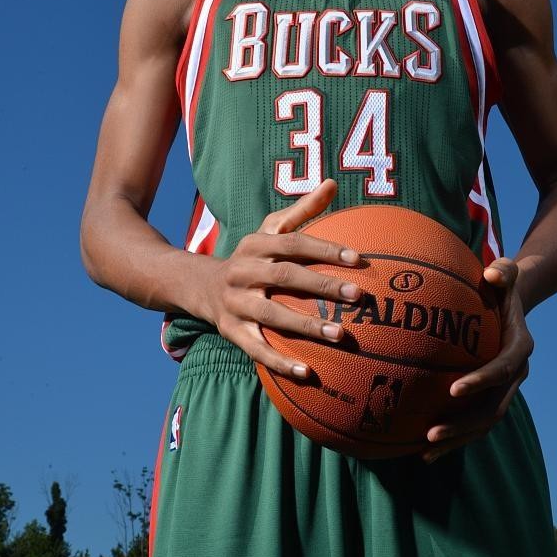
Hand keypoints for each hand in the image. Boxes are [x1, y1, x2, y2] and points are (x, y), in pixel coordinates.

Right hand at [203, 179, 362, 379]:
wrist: (198, 286)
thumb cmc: (252, 257)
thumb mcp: (269, 231)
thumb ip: (302, 210)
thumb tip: (331, 183)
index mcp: (257, 245)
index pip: (293, 244)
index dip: (324, 249)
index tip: (357, 258)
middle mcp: (244, 272)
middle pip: (285, 277)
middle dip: (322, 286)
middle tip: (358, 296)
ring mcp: (236, 304)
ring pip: (273, 316)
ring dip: (307, 326)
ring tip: (341, 335)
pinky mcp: (231, 332)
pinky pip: (257, 349)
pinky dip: (280, 362)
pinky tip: (308, 373)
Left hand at [421, 257, 533, 463]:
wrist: (515, 301)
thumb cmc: (502, 283)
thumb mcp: (506, 272)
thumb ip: (503, 270)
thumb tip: (492, 272)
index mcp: (520, 347)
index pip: (502, 369)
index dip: (480, 381)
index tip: (453, 390)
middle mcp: (516, 373)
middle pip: (493, 408)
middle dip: (464, 423)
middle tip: (431, 432)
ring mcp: (505, 388)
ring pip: (484, 422)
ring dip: (457, 438)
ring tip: (425, 450)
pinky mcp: (492, 394)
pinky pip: (474, 420)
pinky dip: (454, 435)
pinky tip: (424, 447)